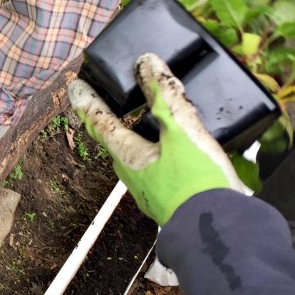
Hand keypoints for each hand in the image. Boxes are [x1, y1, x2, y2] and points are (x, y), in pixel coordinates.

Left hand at [68, 54, 243, 225]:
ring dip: (137, 140)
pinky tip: (177, 154)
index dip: (88, 102)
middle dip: (110, 123)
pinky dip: (159, 155)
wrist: (218, 232)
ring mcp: (149, 193)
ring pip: (136, 158)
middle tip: (108, 105)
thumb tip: (145, 63)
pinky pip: (156, 171)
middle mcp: (132, 175)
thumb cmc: (197, 180)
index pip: (100, 122)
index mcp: (129, 155)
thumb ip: (165, 95)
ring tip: (148, 125)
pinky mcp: (169, 203)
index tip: (75, 87)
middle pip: (116, 142)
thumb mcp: (182, 130)